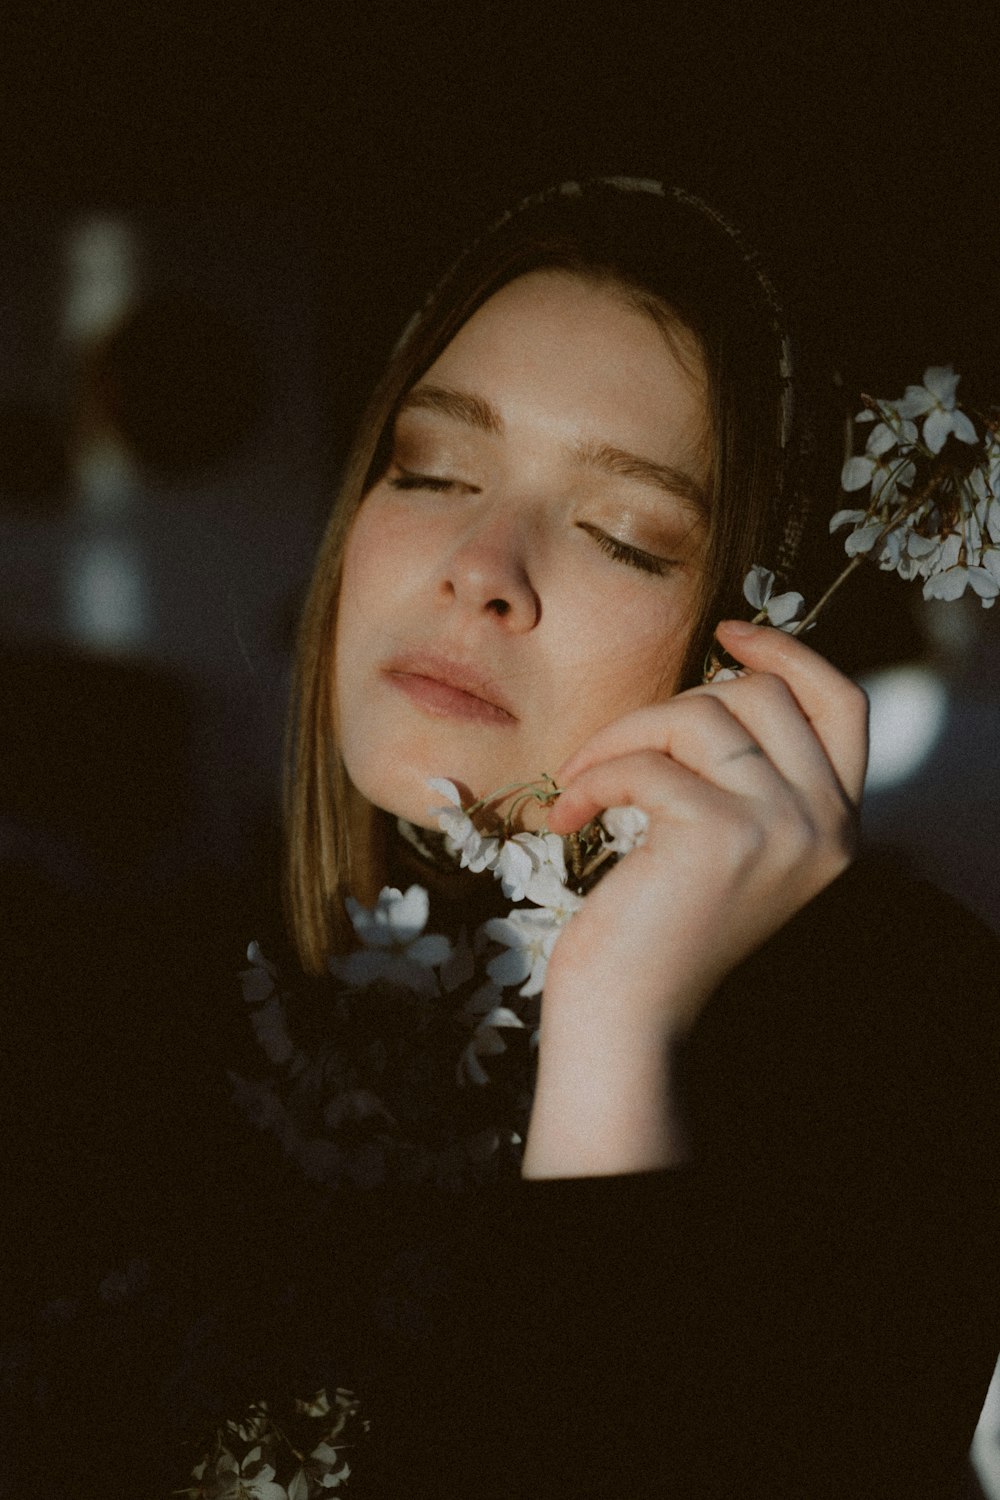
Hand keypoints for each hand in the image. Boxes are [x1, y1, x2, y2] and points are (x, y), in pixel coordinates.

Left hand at [522, 620, 867, 1175]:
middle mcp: (828, 824)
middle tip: (612, 753)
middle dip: (672, 706)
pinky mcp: (722, 835)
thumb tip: (724, 673)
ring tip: (581, 783)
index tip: (725, 631)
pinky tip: (567, 815)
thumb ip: (747, 769)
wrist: (627, 1016)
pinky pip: (647, 760)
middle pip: (761, 694)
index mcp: (838, 822)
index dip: (788, 653)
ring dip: (621, 738)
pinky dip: (593, 776)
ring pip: (700, 715)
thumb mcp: (725, 837)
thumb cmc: (657, 925)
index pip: (843, 702)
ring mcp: (783, 828)